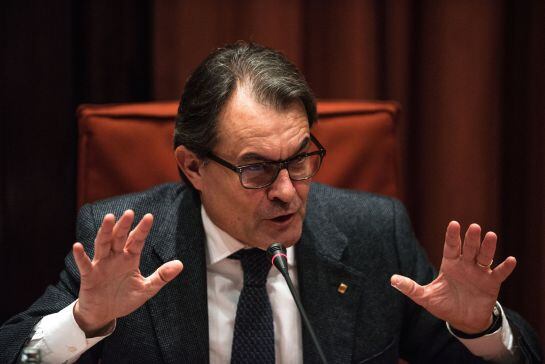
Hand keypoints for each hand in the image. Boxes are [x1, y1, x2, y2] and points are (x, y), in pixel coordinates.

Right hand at [72, 210, 182, 335]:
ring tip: (109, 218)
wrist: (104, 314)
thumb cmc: (124, 299)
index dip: (142, 229)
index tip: (149, 216)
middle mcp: (115, 257)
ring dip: (105, 231)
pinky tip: (77, 246)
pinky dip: (80, 256)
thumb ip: (161, 276)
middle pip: (119, 237)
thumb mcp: (146, 289)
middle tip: (129, 212)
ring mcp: (101, 264)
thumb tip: (180, 264)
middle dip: (124, 225)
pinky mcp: (89, 276)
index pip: (137, 240)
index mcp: (130, 258)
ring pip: (103, 244)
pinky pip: (84, 264)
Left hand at [391, 221, 515, 333]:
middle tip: (474, 227)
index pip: (451, 246)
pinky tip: (510, 260)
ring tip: (491, 235)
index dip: (452, 236)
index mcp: (450, 264)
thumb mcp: (426, 297)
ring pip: (485, 256)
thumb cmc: (444, 304)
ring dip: (488, 247)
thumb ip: (411, 288)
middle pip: (468, 248)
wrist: (463, 320)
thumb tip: (392, 280)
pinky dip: (505, 268)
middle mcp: (465, 264)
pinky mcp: (492, 283)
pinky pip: (499, 274)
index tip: (454, 224)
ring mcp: (480, 272)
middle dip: (471, 238)